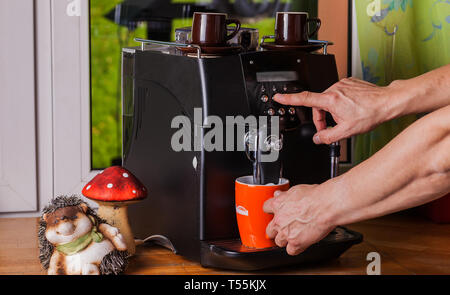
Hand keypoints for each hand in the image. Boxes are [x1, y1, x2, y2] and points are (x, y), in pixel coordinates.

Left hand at [263, 184, 337, 254]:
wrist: (326, 206)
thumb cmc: (316, 196)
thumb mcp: (297, 190)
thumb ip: (286, 195)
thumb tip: (280, 194)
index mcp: (278, 204)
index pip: (266, 208)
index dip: (271, 211)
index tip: (275, 212)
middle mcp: (279, 219)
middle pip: (269, 229)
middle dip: (276, 229)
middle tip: (284, 227)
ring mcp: (286, 232)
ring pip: (278, 241)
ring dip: (285, 240)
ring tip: (295, 235)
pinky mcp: (295, 243)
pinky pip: (291, 251)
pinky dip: (296, 248)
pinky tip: (301, 243)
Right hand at [273, 78, 399, 143]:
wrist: (388, 102)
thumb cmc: (371, 113)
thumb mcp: (347, 131)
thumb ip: (328, 136)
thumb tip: (319, 138)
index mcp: (331, 100)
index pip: (304, 99)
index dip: (289, 99)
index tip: (279, 97)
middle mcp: (335, 89)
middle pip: (318, 104)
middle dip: (322, 118)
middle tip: (330, 128)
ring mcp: (342, 84)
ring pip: (329, 100)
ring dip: (332, 111)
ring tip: (346, 118)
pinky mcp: (349, 82)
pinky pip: (338, 94)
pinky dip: (341, 103)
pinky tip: (352, 109)